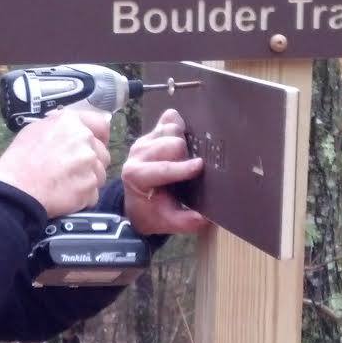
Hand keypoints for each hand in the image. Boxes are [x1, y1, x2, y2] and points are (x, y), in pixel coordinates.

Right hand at [0, 108, 110, 217]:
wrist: (15, 188)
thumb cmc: (19, 160)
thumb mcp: (35, 129)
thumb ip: (61, 125)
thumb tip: (78, 126)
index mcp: (71, 122)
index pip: (101, 124)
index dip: (101, 137)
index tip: (96, 145)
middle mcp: (84, 140)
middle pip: (102, 153)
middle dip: (91, 163)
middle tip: (71, 171)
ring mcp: (89, 164)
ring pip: (99, 174)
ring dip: (88, 181)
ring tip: (65, 185)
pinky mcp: (89, 187)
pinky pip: (93, 194)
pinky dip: (82, 197)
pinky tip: (65, 196)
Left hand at [122, 109, 208, 235]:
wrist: (138, 203)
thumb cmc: (154, 213)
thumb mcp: (168, 223)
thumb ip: (185, 221)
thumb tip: (204, 218)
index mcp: (137, 177)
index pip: (161, 169)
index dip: (181, 168)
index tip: (199, 167)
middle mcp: (137, 155)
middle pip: (169, 144)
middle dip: (184, 154)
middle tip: (193, 166)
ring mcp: (143, 141)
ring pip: (170, 129)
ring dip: (183, 140)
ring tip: (188, 155)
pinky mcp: (151, 133)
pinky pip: (170, 119)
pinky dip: (180, 126)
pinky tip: (185, 136)